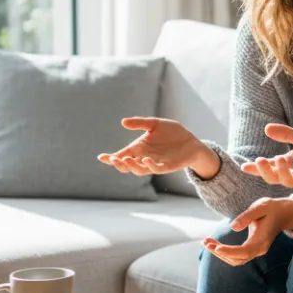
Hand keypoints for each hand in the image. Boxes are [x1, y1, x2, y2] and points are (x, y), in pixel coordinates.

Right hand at [98, 117, 219, 179]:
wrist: (191, 141)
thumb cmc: (173, 133)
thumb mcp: (155, 124)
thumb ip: (140, 123)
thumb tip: (123, 122)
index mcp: (139, 148)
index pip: (122, 155)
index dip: (111, 158)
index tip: (101, 157)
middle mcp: (144, 157)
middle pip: (127, 165)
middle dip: (119, 164)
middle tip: (113, 159)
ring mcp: (155, 163)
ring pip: (139, 170)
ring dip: (132, 166)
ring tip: (125, 159)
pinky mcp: (167, 166)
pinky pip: (156, 169)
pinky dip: (150, 166)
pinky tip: (146, 159)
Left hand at [203, 198, 292, 265]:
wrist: (284, 213)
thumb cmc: (272, 208)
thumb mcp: (261, 206)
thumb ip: (247, 216)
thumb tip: (233, 227)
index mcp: (262, 240)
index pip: (243, 252)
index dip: (229, 251)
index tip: (215, 247)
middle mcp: (260, 249)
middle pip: (237, 259)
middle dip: (220, 252)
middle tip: (205, 241)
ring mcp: (256, 251)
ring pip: (236, 259)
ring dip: (220, 253)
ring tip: (206, 242)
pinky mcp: (252, 249)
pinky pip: (237, 256)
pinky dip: (225, 252)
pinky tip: (214, 244)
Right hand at [240, 124, 292, 196]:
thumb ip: (287, 134)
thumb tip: (266, 128)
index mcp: (288, 163)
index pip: (269, 166)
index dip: (256, 168)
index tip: (244, 166)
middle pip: (273, 177)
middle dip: (264, 171)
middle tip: (259, 161)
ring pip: (287, 181)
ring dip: (280, 172)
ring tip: (278, 159)